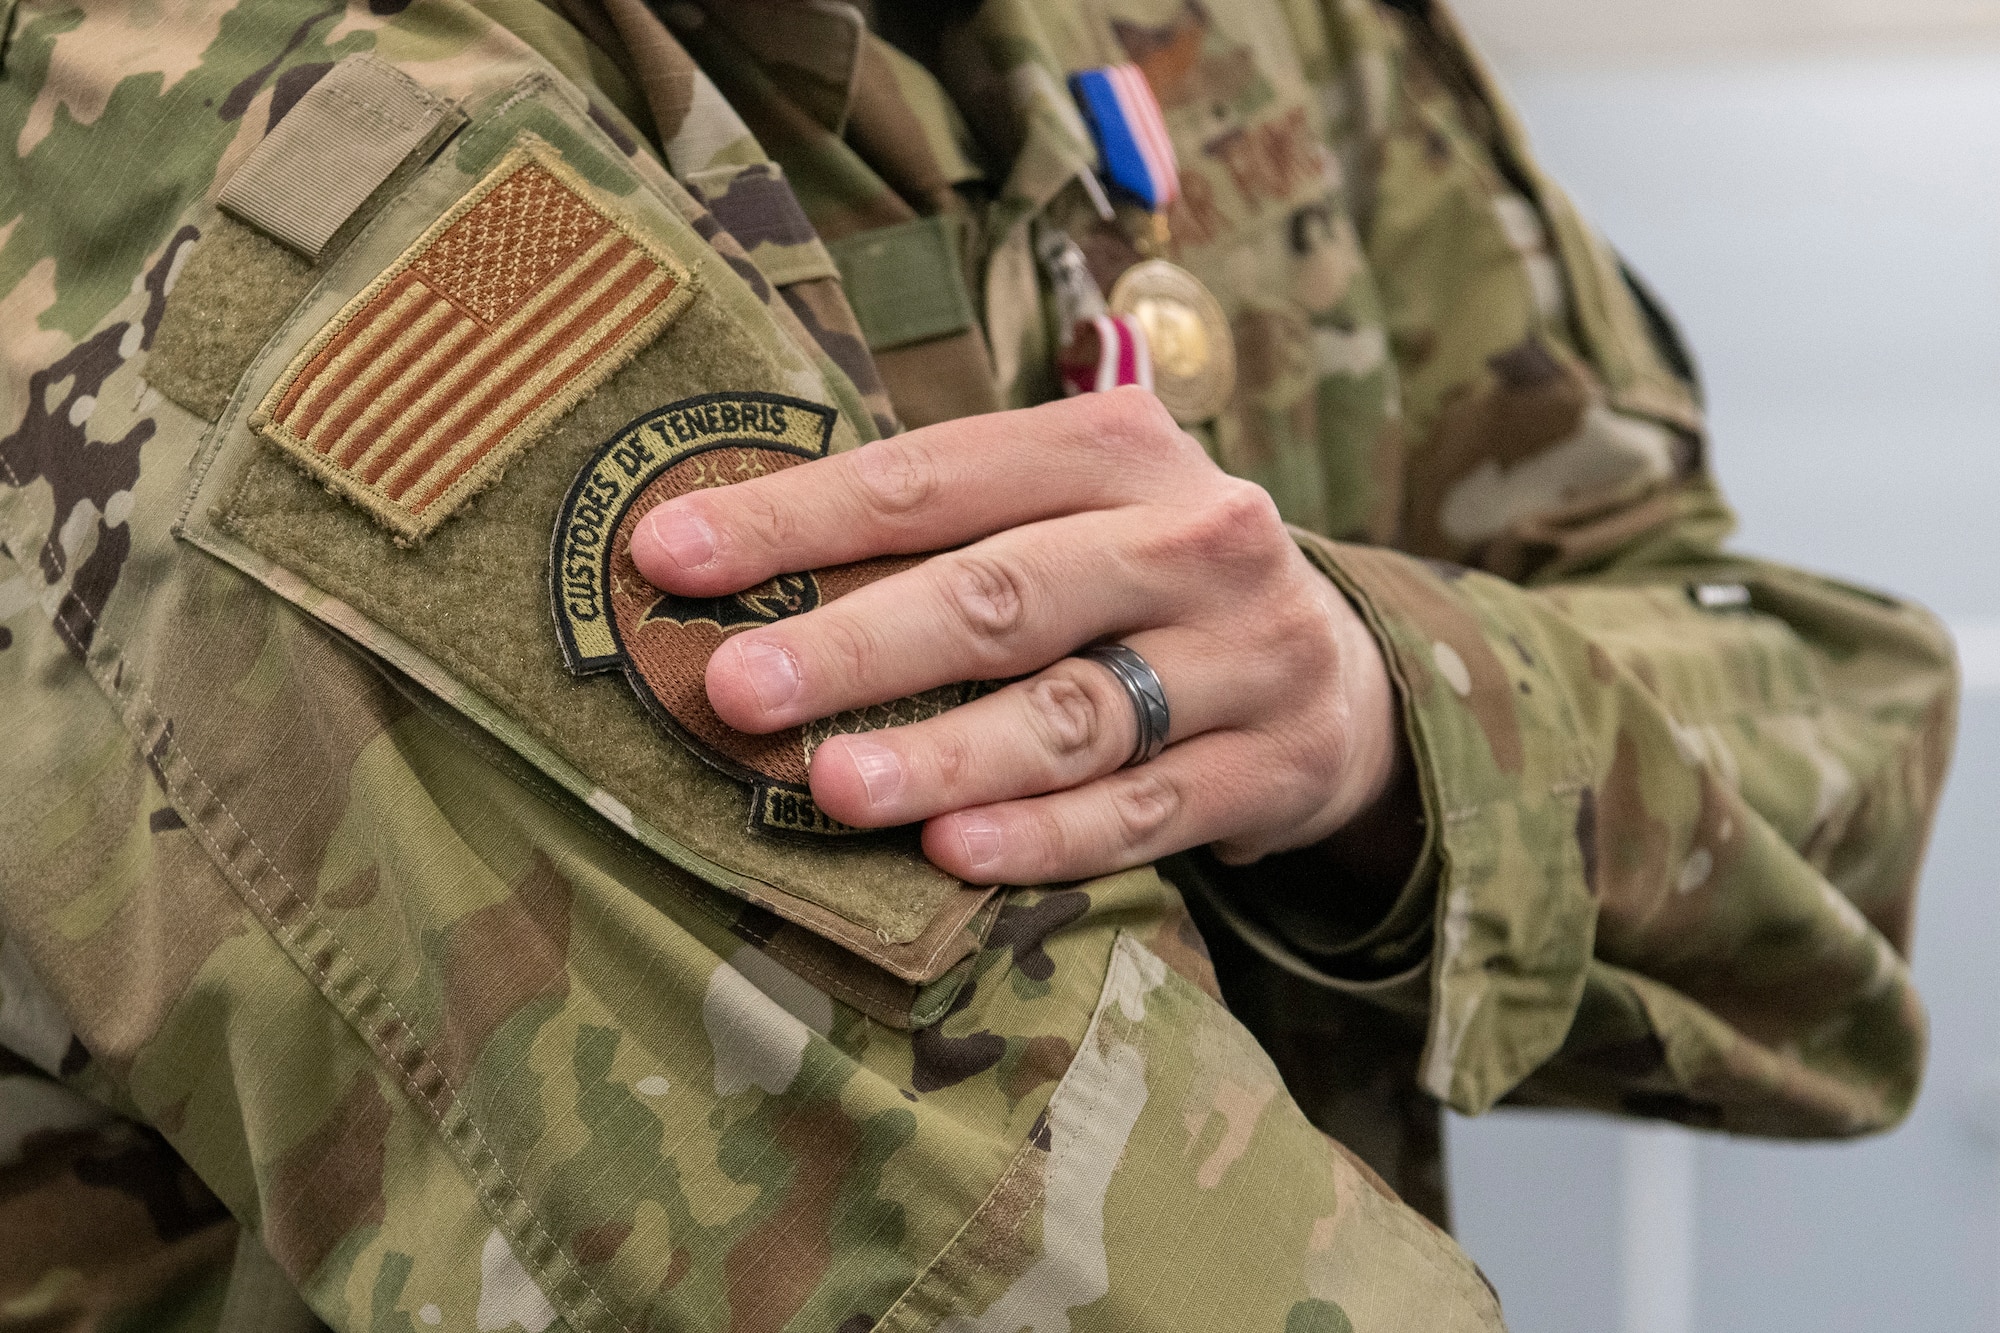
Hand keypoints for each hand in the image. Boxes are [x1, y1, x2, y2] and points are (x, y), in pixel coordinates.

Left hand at [628, 388, 1406, 884]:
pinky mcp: (1276, 763)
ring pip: (1076, 713)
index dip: (796, 517)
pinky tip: (956, 857)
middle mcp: (1194, 534)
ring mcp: (1247, 653)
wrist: (1331, 662)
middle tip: (735, 690)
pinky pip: (1144, 812)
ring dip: (948, 756)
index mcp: (1117, 444)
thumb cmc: (1136, 577)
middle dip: (860, 643)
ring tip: (836, 788)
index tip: (668, 557)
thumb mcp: (1068, 509)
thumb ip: (938, 532)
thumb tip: (719, 574)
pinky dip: (1046, 838)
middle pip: (1007, 594)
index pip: (933, 478)